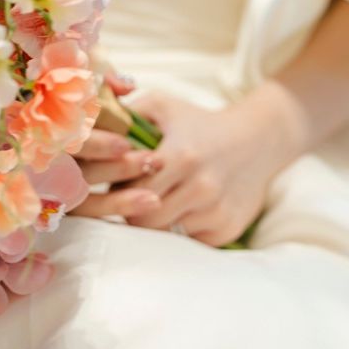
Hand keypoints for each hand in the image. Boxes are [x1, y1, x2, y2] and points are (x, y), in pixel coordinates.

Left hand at [88, 82, 308, 246]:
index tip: (117, 181)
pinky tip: (182, 209)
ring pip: (165, 234)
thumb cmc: (200, 123)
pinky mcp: (227, 229)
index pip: (131, 189)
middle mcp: (201, 187)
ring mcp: (216, 211)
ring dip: (155, 221)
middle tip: (131, 197)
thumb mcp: (164, 106)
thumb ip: (125, 113)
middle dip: (131, 210)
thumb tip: (90, 127)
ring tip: (156, 200)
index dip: (119, 188)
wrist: (258, 140)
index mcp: (181, 156)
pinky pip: (188, 242)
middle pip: (144, 220)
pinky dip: (180, 230)